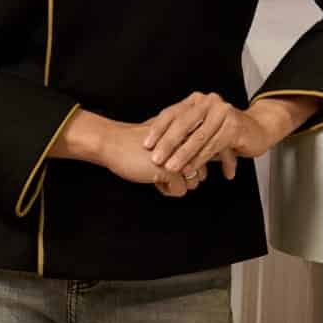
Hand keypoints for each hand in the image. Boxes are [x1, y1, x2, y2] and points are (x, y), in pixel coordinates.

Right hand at [88, 119, 208, 196]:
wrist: (113, 143)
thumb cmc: (137, 143)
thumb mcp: (167, 138)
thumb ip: (185, 145)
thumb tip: (208, 161)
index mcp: (191, 132)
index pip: (209, 156)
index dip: (192, 167)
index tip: (171, 164)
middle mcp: (192, 143)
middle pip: (201, 172)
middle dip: (184, 177)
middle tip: (162, 169)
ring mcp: (184, 157)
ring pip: (194, 182)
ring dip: (175, 184)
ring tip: (157, 173)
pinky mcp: (174, 170)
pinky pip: (180, 190)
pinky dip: (166, 189)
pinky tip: (152, 178)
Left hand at [144, 91, 299, 182]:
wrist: (257, 130)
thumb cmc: (223, 132)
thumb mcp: (199, 130)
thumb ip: (181, 134)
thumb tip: (151, 147)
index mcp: (196, 100)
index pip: (171, 113)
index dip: (157, 130)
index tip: (145, 145)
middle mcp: (208, 102)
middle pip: (183, 124)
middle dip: (168, 144)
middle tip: (156, 160)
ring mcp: (223, 112)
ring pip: (198, 137)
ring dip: (183, 155)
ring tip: (171, 169)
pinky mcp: (234, 125)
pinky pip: (213, 145)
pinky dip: (201, 159)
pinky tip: (191, 169)